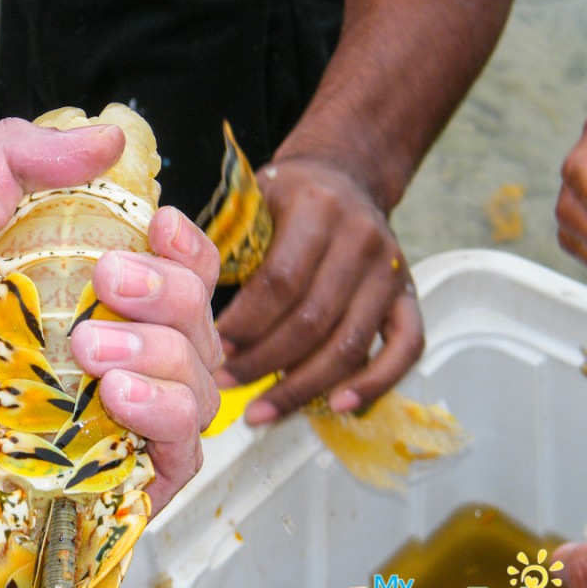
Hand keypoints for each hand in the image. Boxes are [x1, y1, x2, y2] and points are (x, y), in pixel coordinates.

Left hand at [0, 119, 218, 587]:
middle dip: (171, 291)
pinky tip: (117, 396)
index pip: (175, 274)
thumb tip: (108, 134)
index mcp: (80, 304)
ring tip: (92, 353)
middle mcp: (107, 364)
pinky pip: (187, 454)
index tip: (156, 226)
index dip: (184, 246)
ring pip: (201, 386)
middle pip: (198, 323)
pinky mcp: (113, 490)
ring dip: (165, 352)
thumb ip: (14, 158)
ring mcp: (114, 430)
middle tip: (109, 283)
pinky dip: (167, 415)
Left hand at [214, 156, 423, 423]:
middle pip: (312, 320)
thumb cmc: (286, 199)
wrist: (346, 176)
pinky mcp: (409, 296)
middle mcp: (362, 240)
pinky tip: (336, 407)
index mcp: (317, 209)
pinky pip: (405, 350)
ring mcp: (391, 271)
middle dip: (263, 362)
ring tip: (260, 411)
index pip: (279, 281)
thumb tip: (177, 296)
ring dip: (301, 386)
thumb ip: (223, 243)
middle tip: (224, 384)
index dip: (245, 323)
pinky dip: (373, 384)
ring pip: (349, 345)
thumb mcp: (251, 203)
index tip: (212, 350)